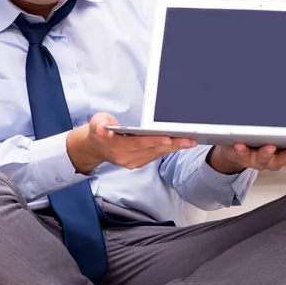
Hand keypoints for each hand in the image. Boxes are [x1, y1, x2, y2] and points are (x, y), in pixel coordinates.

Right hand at [67, 112, 197, 172]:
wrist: (96, 146)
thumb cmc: (99, 130)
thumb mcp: (96, 122)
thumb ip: (100, 124)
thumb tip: (104, 129)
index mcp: (117, 147)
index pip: (139, 144)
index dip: (154, 141)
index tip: (168, 137)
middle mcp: (126, 158)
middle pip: (152, 150)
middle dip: (172, 144)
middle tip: (189, 139)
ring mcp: (133, 162)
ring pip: (157, 154)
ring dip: (174, 148)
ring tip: (189, 140)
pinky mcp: (139, 162)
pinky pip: (156, 155)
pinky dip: (168, 149)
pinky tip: (180, 143)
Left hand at [207, 143, 285, 173]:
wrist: (235, 153)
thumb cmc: (258, 143)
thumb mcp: (277, 140)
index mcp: (283, 155)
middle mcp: (272, 160)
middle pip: (285, 159)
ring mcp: (257, 160)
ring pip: (264, 158)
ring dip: (267, 153)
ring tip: (269, 147)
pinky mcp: (242, 157)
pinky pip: (242, 154)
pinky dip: (242, 150)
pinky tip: (240, 144)